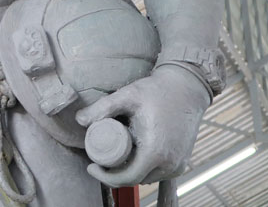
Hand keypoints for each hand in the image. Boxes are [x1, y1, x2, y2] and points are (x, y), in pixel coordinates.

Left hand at [74, 65, 210, 185]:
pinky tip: (132, 153)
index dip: (105, 177)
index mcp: (156, 152)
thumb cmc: (158, 90)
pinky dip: (143, 167)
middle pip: (135, 180)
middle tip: (100, 158)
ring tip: (115, 153)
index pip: (127, 178)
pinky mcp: (181, 162)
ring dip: (129, 170)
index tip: (92, 166)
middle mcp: (169, 164)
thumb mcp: (127, 96)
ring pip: (146, 177)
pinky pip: (157, 172)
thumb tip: (80, 120)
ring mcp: (178, 165)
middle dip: (114, 173)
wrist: (187, 87)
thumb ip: (102, 107)